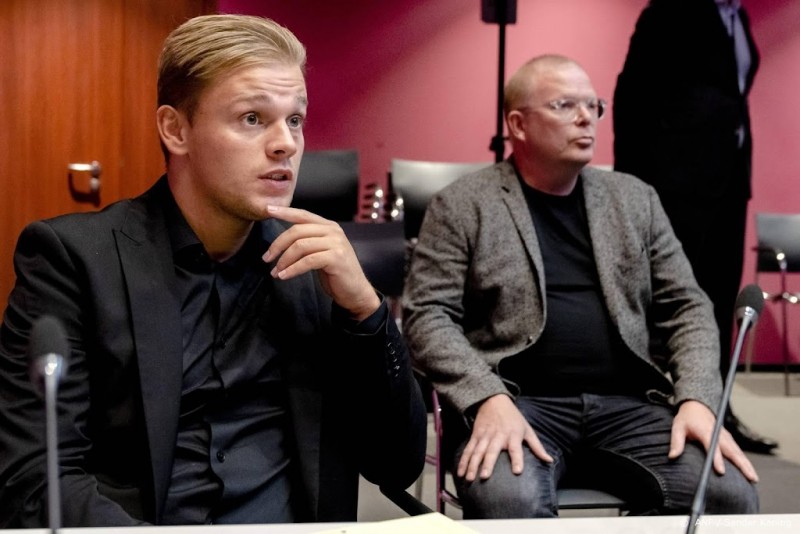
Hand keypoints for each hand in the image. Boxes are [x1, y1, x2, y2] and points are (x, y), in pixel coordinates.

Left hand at [262, 206, 379, 320]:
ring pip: (300, 246)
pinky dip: (292, 269)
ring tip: (276, 272)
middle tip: (266, 258)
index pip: (303, 215)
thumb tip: (283, 239)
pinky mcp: (336, 258)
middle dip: (278, 245)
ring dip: (283, 260)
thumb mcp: (321, 252)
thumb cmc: (335, 273)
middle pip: (297, 231)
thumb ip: (308, 241)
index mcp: (329, 226)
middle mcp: (333, 231)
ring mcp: (336, 243)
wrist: (355, 291)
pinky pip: (307, 261)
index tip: (268, 209)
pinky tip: (284, 276)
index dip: (285, 211)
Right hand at [457, 394, 552, 481]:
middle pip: (492, 451)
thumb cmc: (513, 418)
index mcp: (513, 435)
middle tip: (485, 477)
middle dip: (488, 464)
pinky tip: (460, 472)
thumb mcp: (527, 429)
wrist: (493, 400)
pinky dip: (463, 461)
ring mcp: (484, 436)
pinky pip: (468, 450)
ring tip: (469, 478)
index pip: (516, 449)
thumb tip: (549, 461)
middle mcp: (498, 436)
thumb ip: (537, 446)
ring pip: (477, 452)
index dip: (517, 460)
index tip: (517, 471)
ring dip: (472, 465)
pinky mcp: (475, 436)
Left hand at [669, 400, 758, 482]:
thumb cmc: (686, 418)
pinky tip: (749, 471)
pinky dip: (745, 460)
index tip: (721, 471)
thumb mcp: (678, 427)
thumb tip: (672, 457)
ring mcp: (725, 436)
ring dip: (747, 464)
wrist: (696, 406)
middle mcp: (719, 434)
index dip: (717, 459)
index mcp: (706, 431)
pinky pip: (738, 451)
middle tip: (750, 478)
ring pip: (738, 452)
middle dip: (742, 465)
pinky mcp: (728, 439)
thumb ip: (676, 442)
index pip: (712, 447)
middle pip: (732, 451)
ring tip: (754, 479)